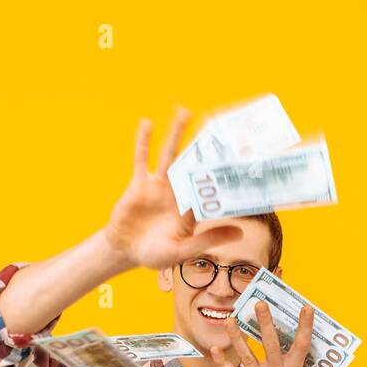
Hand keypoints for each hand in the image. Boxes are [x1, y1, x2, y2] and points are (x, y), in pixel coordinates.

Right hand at [103, 108, 244, 270]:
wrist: (126, 252)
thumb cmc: (156, 254)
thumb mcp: (183, 250)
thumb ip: (208, 240)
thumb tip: (240, 232)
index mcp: (192, 208)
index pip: (210, 185)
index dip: (223, 171)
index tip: (237, 154)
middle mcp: (177, 192)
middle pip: (192, 163)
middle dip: (203, 144)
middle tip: (216, 123)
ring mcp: (158, 186)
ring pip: (169, 155)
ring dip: (176, 134)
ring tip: (184, 111)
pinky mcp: (139, 184)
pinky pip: (141, 159)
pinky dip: (143, 142)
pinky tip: (148, 123)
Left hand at [209, 301, 319, 366]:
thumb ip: (312, 364)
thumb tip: (319, 342)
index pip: (302, 345)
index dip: (305, 327)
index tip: (306, 308)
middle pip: (271, 345)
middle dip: (266, 323)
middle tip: (260, 303)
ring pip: (246, 356)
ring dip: (237, 337)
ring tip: (230, 319)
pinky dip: (223, 362)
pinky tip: (215, 349)